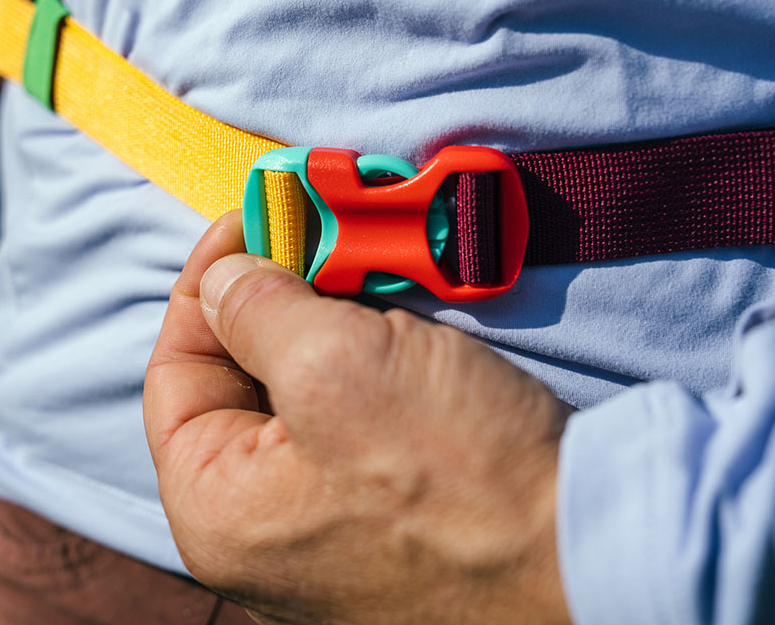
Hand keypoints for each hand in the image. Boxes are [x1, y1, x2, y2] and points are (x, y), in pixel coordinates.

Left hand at [144, 212, 572, 624]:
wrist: (599, 554)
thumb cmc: (461, 478)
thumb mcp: (337, 365)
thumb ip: (256, 310)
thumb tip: (225, 279)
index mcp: (217, 509)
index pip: (175, 372)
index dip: (206, 284)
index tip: (251, 220)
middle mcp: (260, 530)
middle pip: (238, 381)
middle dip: (274, 297)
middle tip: (314, 231)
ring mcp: (324, 527)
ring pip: (300, 395)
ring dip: (327, 322)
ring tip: (363, 266)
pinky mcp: (386, 516)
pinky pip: (351, 421)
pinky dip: (367, 362)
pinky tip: (396, 322)